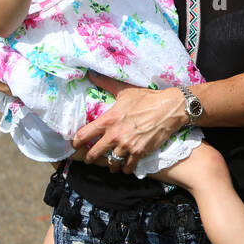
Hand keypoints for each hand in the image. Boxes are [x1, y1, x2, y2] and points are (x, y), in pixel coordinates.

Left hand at [72, 77, 186, 173]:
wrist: (169, 108)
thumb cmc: (147, 98)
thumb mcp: (125, 90)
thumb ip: (106, 83)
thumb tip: (91, 74)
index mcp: (109, 120)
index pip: (84, 135)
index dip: (75, 143)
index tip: (75, 146)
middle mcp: (115, 135)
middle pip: (94, 154)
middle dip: (89, 158)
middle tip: (89, 160)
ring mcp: (127, 145)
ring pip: (111, 163)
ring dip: (110, 165)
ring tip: (110, 165)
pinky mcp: (139, 152)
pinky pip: (127, 167)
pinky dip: (125, 169)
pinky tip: (124, 168)